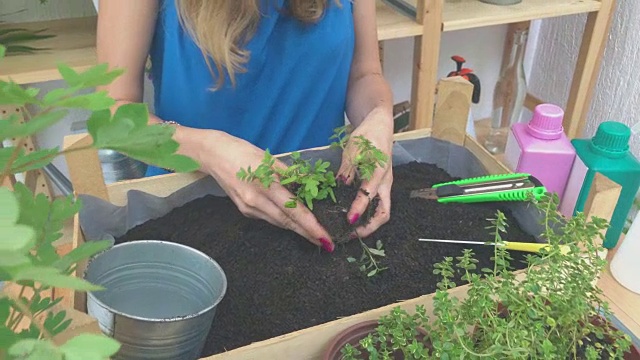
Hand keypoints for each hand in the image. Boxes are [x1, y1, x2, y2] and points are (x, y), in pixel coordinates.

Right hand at [197, 130, 334, 251]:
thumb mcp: (269, 159)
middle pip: (287, 222)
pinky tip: (292, 221)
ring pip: (278, 222)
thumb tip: (312, 182)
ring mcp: (248, 208)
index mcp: (265, 185)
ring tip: (313, 234)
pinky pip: (268, 218)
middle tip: (325, 243)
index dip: (311, 226)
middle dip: (307, 233)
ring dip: (296, 229)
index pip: (294, 210)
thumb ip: (291, 173)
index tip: (325, 238)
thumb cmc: (242, 151)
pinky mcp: (244, 210)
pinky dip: (282, 220)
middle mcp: (256, 201)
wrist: (212, 154)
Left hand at [336, 108, 393, 238]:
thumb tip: (341, 185)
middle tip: (352, 235)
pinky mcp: (381, 186)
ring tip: (351, 231)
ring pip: (382, 211)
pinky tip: (353, 218)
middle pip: (384, 212)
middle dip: (370, 227)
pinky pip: (377, 204)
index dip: (359, 208)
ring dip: (369, 223)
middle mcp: (385, 182)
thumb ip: (347, 168)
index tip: (349, 220)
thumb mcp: (354, 147)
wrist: (380, 125)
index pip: (370, 194)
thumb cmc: (368, 134)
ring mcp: (385, 185)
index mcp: (379, 171)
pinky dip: (367, 214)